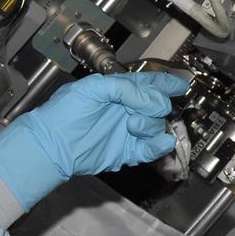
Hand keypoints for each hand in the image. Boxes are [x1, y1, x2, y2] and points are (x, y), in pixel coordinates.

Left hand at [0, 71, 189, 209]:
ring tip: (132, 125)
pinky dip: (159, 146)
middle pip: (160, 104)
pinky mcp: (129, 152)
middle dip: (157, 104)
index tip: (182, 85)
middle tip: (145, 107)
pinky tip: (157, 142)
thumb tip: (151, 99)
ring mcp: (130, 132)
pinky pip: (153, 149)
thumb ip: (126, 87)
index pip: (151, 83)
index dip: (168, 83)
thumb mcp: (94, 88)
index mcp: (122, 91)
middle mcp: (129, 110)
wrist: (52, 145)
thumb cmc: (65, 112)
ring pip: (158, 126)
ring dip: (151, 124)